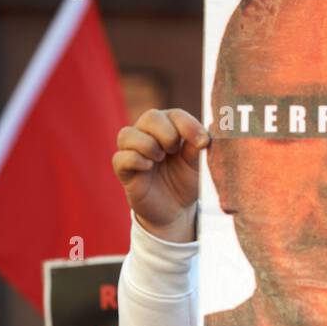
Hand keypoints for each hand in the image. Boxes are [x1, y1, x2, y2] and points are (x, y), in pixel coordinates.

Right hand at [112, 108, 208, 242]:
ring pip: (127, 134)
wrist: (176, 210)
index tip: (203, 142)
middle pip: (150, 117)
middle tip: (175, 150)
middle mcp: (148, 134)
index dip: (188, 125)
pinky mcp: (124, 171)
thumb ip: (198, 148)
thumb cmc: (186, 181)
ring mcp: (133, 151)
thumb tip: (205, 134)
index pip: (174, 115)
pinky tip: (148, 167)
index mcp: (169, 128)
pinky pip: (120, 158)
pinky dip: (134, 159)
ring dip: (147, 144)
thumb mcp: (198, 165)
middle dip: (166, 133)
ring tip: (160, 159)